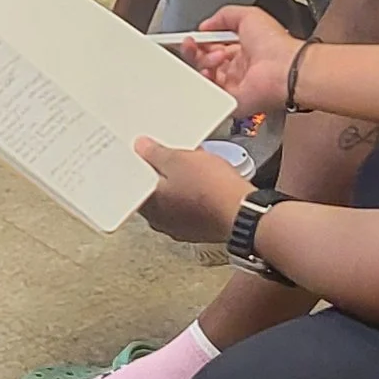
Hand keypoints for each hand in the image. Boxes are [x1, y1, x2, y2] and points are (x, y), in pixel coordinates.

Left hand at [134, 135, 252, 244]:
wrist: (243, 213)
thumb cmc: (210, 190)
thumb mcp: (179, 160)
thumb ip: (155, 154)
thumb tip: (141, 148)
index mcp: (149, 205)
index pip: (136, 183)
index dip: (143, 164)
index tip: (150, 152)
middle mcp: (162, 222)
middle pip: (156, 191)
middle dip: (165, 173)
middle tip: (176, 156)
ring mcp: (182, 228)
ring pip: (175, 200)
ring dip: (182, 184)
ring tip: (196, 167)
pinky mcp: (201, 229)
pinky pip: (192, 208)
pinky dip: (196, 196)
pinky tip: (208, 183)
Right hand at [167, 1, 300, 118]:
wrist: (284, 68)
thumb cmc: (275, 44)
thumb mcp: (248, 16)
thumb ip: (224, 16)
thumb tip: (206, 24)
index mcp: (243, 49)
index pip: (212, 46)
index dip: (200, 41)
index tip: (191, 37)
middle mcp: (238, 68)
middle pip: (204, 62)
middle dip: (195, 51)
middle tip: (192, 44)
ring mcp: (234, 85)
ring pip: (203, 76)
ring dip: (203, 62)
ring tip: (217, 55)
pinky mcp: (231, 101)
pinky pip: (208, 94)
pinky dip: (204, 82)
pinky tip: (209, 71)